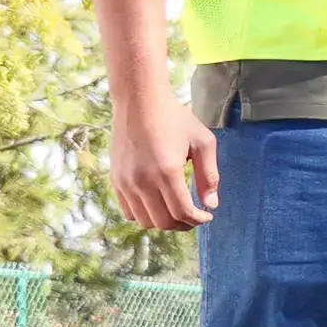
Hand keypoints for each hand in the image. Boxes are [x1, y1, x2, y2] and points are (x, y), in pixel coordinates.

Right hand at [107, 90, 219, 231]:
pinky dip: (145, 214)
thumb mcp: (203, 142)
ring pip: (145, 220)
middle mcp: (143, 181)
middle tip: (195, 217)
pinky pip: (129, 211)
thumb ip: (209, 176)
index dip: (198, 219)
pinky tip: (158, 204)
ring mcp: (125, 182)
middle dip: (184, 224)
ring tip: (178, 212)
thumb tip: (211, 204)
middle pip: (164, 221)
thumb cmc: (175, 118)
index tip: (208, 216)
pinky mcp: (115, 180)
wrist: (139, 102)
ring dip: (164, 222)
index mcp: (167, 172)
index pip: (183, 212)